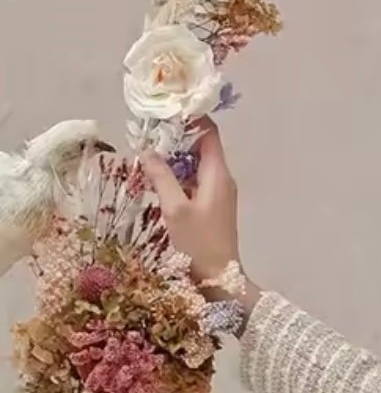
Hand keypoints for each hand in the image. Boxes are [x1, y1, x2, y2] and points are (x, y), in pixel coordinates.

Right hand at [138, 118, 254, 300]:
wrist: (221, 281)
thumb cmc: (199, 245)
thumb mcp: (175, 209)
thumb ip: (161, 177)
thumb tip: (147, 151)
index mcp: (218, 174)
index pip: (209, 133)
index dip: (190, 118)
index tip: (164, 111)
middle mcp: (222, 179)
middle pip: (201, 146)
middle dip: (176, 137)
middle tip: (147, 132)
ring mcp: (218, 194)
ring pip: (195, 165)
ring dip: (174, 158)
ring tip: (146, 152)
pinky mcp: (212, 208)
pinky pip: (194, 182)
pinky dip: (177, 176)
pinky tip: (157, 179)